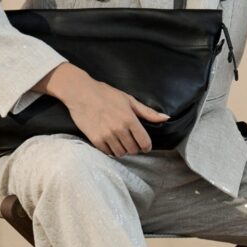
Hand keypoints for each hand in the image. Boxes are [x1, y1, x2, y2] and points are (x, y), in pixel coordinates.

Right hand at [32, 62, 169, 156]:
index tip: (144, 145)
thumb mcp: (129, 100)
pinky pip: (107, 152)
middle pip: (133, 150)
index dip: (146, 146)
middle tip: (130, 141)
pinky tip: (109, 141)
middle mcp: (119, 129)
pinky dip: (110, 149)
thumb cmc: (106, 94)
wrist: (81, 93)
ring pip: (121, 153)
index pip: (144, 142)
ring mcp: (107, 135)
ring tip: (119, 141)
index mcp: (130, 119)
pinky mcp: (95, 139)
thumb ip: (148, 112)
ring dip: (122, 149)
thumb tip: (166, 118)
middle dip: (134, 147)